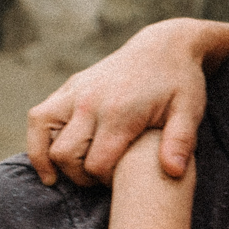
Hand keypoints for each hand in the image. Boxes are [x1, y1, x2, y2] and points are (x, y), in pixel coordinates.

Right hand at [26, 19, 228, 186]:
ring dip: (51, 160)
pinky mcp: (70, 87)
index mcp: (119, 112)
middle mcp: (90, 102)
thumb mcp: (190, 111)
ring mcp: (76, 92)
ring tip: (64, 176)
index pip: (96, 165)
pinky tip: (49, 159)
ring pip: (42, 135)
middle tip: (100, 180)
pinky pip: (39, 117)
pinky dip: (38, 140)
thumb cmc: (180, 83)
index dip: (106, 182)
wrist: (164, 46)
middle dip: (80, 177)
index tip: (121, 182)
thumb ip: (181, 142)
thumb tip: (173, 172)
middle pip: (65, 155)